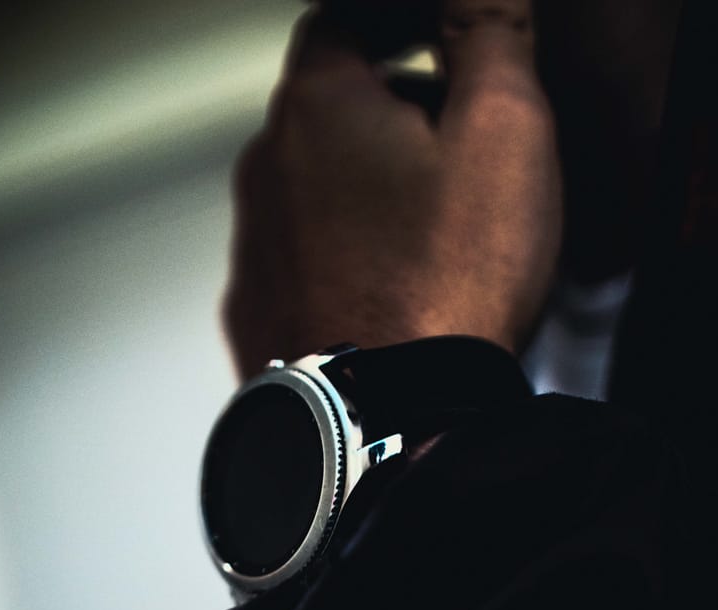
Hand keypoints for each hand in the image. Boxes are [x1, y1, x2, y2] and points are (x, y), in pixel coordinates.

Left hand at [224, 0, 562, 379]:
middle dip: (388, 111)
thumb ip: (489, 35)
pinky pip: (301, 265)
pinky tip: (387, 289)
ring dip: (363, 192)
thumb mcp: (502, 133)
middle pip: (327, 112)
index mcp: (317, 107)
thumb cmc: (445, 286)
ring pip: (312, 192)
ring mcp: (253, 253)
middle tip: (455, 144)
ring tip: (429, 231)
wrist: (385, 424)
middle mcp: (265, 172)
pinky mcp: (257, 320)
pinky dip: (340, 259)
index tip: (435, 39)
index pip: (344, 22)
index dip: (397, 22)